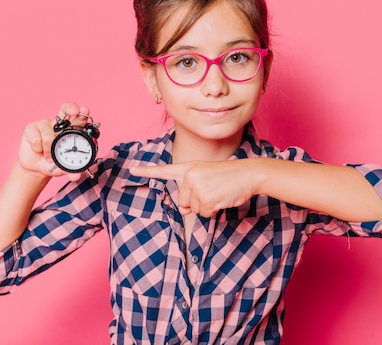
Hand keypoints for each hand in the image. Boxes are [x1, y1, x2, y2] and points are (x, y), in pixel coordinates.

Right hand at [18, 102, 90, 181]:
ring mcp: (45, 125)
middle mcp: (59, 125)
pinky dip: (38, 147)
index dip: (83, 113)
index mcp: (70, 131)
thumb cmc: (53, 164)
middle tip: (74, 111)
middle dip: (71, 107)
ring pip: (48, 130)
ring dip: (48, 146)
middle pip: (66, 108)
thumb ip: (71, 171)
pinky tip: (38, 150)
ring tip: (49, 157)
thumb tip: (76, 176)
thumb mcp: (63, 168)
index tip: (85, 111)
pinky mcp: (31, 128)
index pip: (79, 118)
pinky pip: (36, 136)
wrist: (36, 168)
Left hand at [130, 160, 258, 217]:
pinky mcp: (205, 197)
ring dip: (207, 205)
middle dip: (196, 202)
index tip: (132, 170)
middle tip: (213, 190)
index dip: (147, 171)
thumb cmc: (230, 176)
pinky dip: (214, 209)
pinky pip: (204, 213)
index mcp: (189, 167)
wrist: (249, 173)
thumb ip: (192, 191)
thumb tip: (185, 211)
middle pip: (183, 201)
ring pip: (194, 209)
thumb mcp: (207, 178)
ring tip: (219, 192)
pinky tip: (222, 197)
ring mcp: (196, 186)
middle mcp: (189, 175)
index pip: (165, 170)